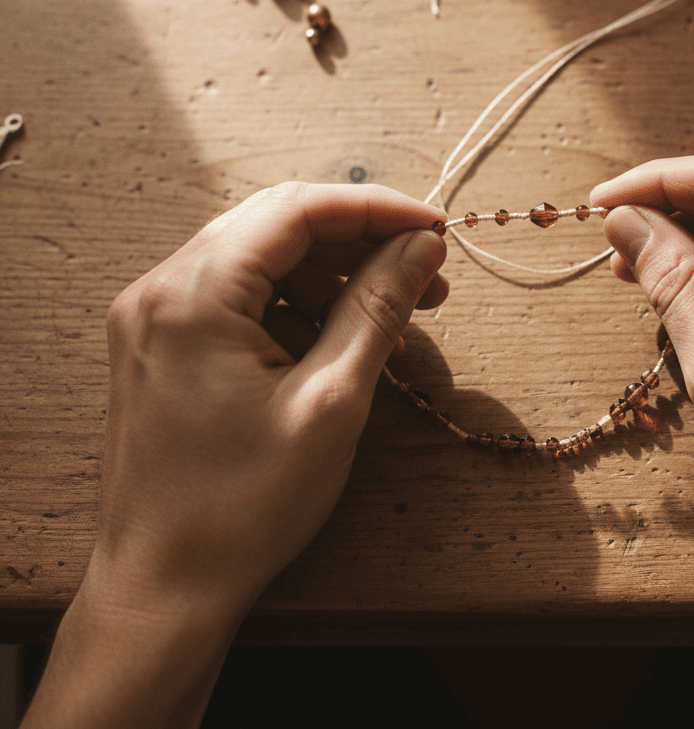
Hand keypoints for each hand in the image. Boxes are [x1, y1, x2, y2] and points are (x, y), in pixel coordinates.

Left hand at [23, 182, 447, 728]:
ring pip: (261, 258)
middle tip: (425, 268)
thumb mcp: (332, 401)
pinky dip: (297, 303)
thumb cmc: (244, 507)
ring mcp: (155, 316)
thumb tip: (422, 246)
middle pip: (277, 225)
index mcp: (192, 297)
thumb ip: (378, 307)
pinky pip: (241, 296)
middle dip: (359, 239)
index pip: (296, 210)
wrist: (165, 587)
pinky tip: (345, 334)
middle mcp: (161, 290)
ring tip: (398, 309)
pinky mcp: (163, 343)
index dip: (376, 208)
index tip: (436, 228)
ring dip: (332, 273)